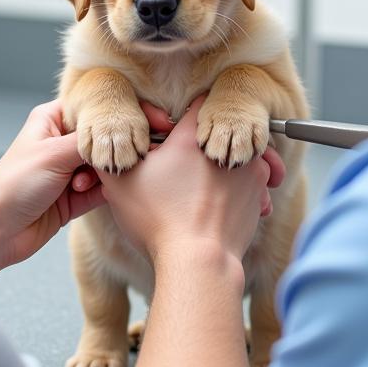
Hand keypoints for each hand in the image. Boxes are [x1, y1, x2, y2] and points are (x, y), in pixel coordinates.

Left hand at [0, 101, 104, 279]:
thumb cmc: (15, 183)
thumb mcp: (55, 153)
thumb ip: (91, 142)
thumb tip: (121, 133)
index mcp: (51, 120)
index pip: (89, 107)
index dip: (111, 113)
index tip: (136, 122)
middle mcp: (60, 143)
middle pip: (101, 139)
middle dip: (107, 150)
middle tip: (111, 160)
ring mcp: (67, 171)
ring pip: (103, 166)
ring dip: (99, 176)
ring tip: (79, 186)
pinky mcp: (73, 198)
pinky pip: (100, 191)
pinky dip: (103, 192)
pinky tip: (100, 194)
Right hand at [98, 94, 284, 267]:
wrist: (199, 263)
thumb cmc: (158, 220)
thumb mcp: (120, 183)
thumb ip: (113, 154)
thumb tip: (107, 144)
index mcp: (194, 135)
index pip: (198, 103)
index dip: (186, 116)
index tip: (176, 134)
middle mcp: (227, 145)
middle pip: (217, 132)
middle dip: (202, 147)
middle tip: (183, 171)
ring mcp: (250, 170)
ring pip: (235, 156)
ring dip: (221, 168)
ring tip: (200, 192)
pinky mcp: (260, 195)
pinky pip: (250, 183)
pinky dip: (237, 190)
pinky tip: (218, 207)